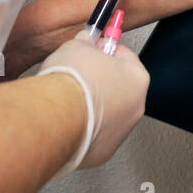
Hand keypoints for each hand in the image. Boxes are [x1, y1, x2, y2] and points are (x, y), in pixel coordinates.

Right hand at [39, 35, 148, 169]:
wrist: (56, 116)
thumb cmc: (71, 83)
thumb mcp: (77, 45)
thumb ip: (86, 43)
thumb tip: (85, 41)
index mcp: (137, 79)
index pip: (126, 57)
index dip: (107, 51)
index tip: (97, 48)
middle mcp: (135, 108)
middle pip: (119, 88)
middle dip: (100, 79)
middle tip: (80, 73)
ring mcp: (119, 133)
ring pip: (107, 114)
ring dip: (92, 106)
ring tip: (69, 98)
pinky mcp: (101, 152)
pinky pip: (94, 134)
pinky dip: (83, 127)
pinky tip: (68, 118)